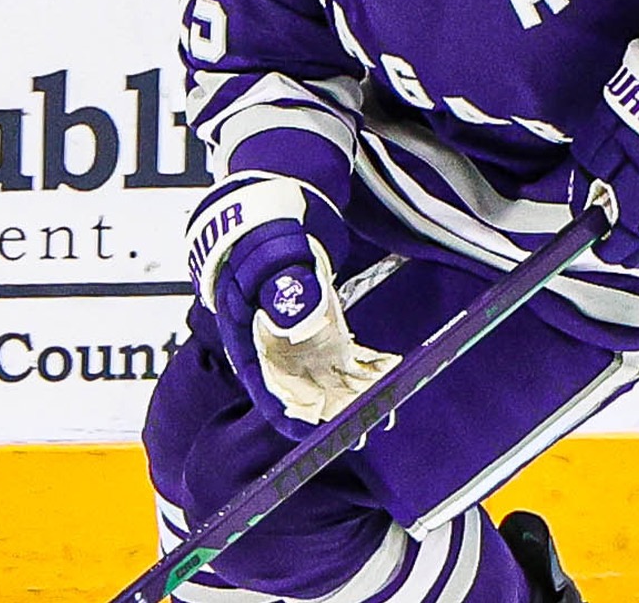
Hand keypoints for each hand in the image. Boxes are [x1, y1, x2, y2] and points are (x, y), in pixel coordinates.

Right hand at [186, 176, 399, 432]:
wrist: (278, 207)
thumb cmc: (265, 230)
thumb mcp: (272, 254)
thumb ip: (284, 286)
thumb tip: (295, 318)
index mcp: (249, 336)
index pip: (269, 388)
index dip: (294, 414)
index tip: (322, 432)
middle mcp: (274, 347)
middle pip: (303, 392)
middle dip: (333, 413)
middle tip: (368, 424)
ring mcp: (300, 342)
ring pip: (328, 381)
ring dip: (354, 397)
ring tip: (385, 409)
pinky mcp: (322, 333)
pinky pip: (345, 360)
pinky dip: (365, 370)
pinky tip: (389, 375)